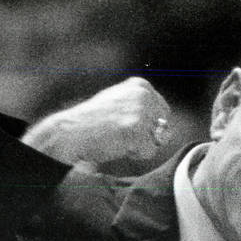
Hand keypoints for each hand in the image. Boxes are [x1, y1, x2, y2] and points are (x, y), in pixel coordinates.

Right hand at [22, 77, 172, 165]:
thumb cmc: (94, 122)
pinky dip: (135, 154)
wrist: (71, 132)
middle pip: (163, 128)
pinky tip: (117, 144)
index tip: (123, 123)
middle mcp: (143, 95)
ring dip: (140, 146)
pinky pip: (149, 152)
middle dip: (146, 136)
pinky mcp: (136, 129)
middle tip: (120, 132)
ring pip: (157, 141)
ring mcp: (140, 111)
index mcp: (141, 86)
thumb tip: (168, 132)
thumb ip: (145, 111)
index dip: (146, 126)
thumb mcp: (121, 105)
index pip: (163, 113)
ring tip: (118, 137)